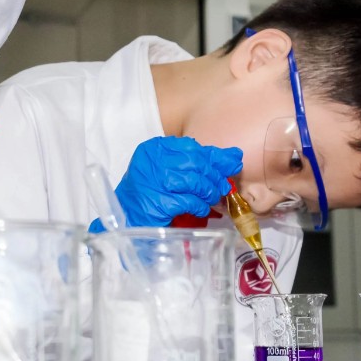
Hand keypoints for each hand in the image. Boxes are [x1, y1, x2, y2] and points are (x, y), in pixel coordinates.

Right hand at [95, 136, 241, 229]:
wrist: (127, 214)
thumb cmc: (150, 190)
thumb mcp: (168, 168)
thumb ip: (196, 161)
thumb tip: (233, 156)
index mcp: (155, 148)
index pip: (191, 146)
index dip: (214, 155)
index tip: (231, 163)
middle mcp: (153, 161)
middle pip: (195, 163)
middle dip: (214, 175)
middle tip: (223, 186)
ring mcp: (155, 182)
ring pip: (195, 182)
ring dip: (209, 192)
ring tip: (212, 198)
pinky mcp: (159, 203)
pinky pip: (189, 202)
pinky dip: (200, 206)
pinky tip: (201, 209)